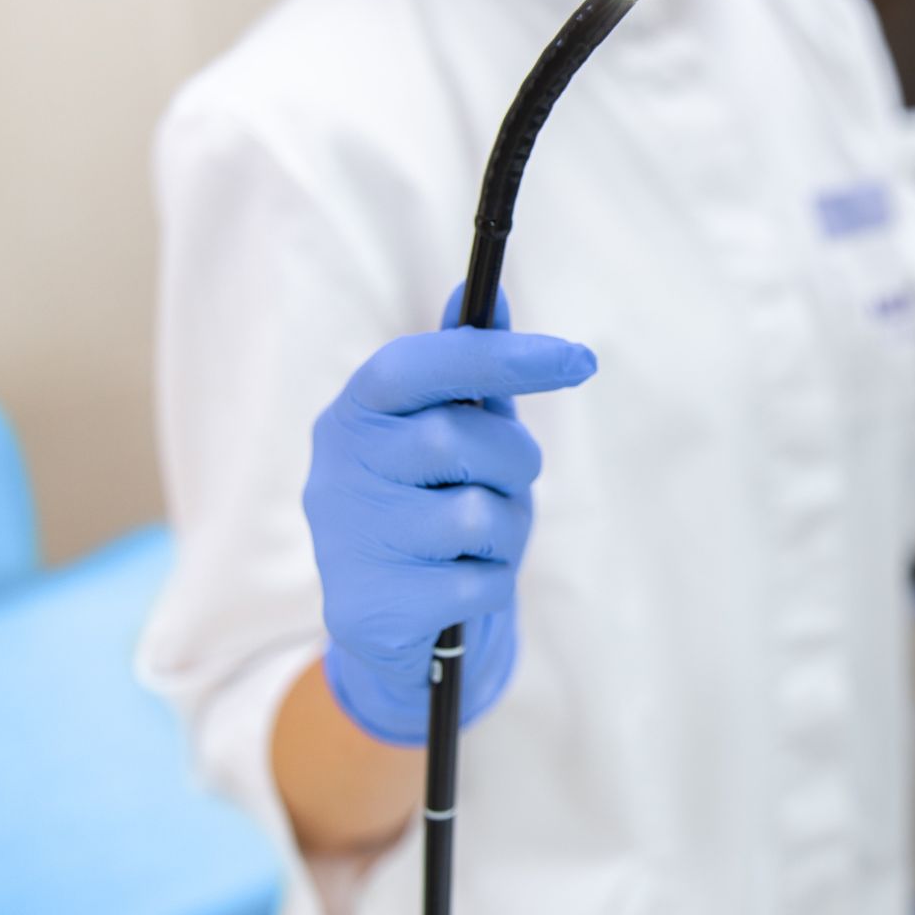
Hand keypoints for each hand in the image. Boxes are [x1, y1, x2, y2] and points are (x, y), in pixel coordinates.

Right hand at [303, 286, 596, 745]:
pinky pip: (479, 582)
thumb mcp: (455, 431)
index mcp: (353, 416)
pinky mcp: (371, 610)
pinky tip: (463, 584)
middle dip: (511, 458)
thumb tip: (487, 291)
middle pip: (456, 437)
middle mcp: (336, 473)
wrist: (395, 624)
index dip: (497, 356)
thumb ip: (472, 368)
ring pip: (474, 515)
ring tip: (483, 540)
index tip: (578, 358)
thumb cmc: (433, 503)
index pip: (415, 366)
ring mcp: (346, 543)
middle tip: (509, 477)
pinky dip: (494, 580)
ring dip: (508, 527)